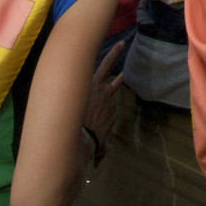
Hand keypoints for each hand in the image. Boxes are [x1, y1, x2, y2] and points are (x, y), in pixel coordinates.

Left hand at [84, 40, 125, 161]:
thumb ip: (100, 149)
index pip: (109, 102)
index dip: (106, 103)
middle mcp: (107, 97)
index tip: (104, 103)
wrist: (84, 136)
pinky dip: (104, 56)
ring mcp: (99, 87)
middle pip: (114, 81)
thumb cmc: (92, 142)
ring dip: (113, 55)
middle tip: (122, 52)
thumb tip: (98, 162)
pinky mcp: (92, 83)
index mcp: (109, 110)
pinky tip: (103, 44)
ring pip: (106, 67)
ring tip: (120, 44)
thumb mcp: (100, 146)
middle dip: (117, 71)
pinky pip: (98, 66)